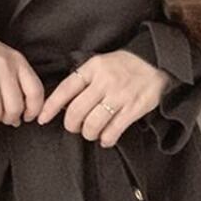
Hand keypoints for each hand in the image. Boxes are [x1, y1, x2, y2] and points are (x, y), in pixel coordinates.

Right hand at [0, 30, 43, 128]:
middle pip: (15, 107)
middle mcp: (4, 68)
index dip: (34, 110)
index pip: (35, 91)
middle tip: (3, 119)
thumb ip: (17, 83)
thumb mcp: (7, 59)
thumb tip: (20, 115)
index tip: (28, 117)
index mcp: (17, 61)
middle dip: (9, 119)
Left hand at [36, 50, 173, 146]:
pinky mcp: (135, 107)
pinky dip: (107, 139)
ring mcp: (120, 95)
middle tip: (75, 128)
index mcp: (93, 68)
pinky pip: (114, 130)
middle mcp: (105, 81)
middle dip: (71, 125)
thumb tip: (61, 104)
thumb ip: (83, 80)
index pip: (65, 89)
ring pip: (93, 123)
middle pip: (76, 111)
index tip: (42, 119)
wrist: (158, 61)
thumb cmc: (125, 66)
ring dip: (89, 133)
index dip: (50, 107)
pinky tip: (106, 138)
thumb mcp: (101, 64)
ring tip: (92, 133)